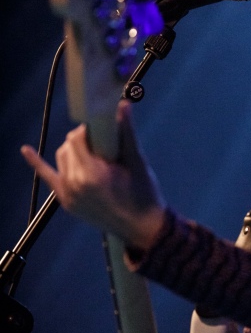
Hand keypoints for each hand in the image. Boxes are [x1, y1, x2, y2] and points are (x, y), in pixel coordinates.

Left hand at [21, 100, 166, 248]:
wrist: (141, 228)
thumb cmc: (143, 194)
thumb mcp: (137, 162)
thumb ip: (127, 132)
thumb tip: (123, 104)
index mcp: (91, 173)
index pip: (76, 138)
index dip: (88, 129)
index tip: (102, 128)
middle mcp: (74, 183)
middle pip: (68, 146)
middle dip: (82, 139)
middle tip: (102, 142)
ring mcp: (67, 194)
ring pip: (61, 158)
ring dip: (73, 150)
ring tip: (93, 153)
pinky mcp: (66, 202)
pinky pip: (48, 178)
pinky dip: (36, 163)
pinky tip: (25, 150)